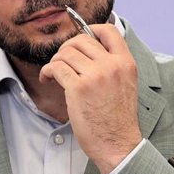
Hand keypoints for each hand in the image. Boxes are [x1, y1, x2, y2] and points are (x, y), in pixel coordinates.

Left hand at [39, 23, 141, 173]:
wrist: (117, 144)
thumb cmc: (117, 119)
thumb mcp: (124, 85)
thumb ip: (112, 66)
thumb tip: (87, 50)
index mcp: (126, 63)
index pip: (109, 30)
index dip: (90, 29)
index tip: (78, 40)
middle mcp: (112, 65)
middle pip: (81, 40)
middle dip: (66, 49)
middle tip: (61, 62)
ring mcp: (95, 75)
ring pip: (65, 53)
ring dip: (55, 61)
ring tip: (54, 74)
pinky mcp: (78, 88)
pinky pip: (56, 68)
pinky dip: (47, 72)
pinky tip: (47, 80)